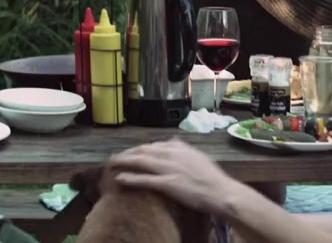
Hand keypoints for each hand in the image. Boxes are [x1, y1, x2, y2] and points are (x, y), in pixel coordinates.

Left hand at [108, 139, 244, 217]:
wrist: (219, 191)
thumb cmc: (211, 176)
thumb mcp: (198, 156)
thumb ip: (184, 148)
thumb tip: (173, 141)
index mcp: (178, 147)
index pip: (153, 145)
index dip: (139, 149)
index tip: (131, 153)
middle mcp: (171, 154)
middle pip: (143, 151)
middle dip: (127, 153)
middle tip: (115, 157)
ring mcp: (168, 168)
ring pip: (140, 162)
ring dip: (124, 162)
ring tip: (111, 164)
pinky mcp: (167, 183)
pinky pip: (144, 180)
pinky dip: (130, 178)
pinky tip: (119, 179)